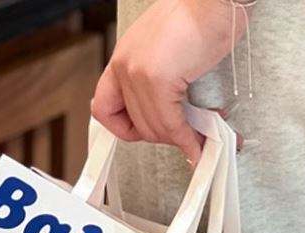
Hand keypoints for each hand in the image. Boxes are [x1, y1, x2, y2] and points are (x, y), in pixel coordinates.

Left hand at [92, 0, 245, 163]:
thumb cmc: (200, 16)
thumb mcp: (165, 50)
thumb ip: (158, 82)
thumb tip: (170, 119)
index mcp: (123, 57)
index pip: (104, 109)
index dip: (124, 128)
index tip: (147, 132)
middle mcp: (125, 65)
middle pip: (135, 125)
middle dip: (164, 137)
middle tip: (185, 136)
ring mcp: (138, 73)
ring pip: (153, 128)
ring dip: (180, 140)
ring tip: (199, 139)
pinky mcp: (158, 79)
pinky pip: (171, 124)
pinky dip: (187, 138)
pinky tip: (199, 142)